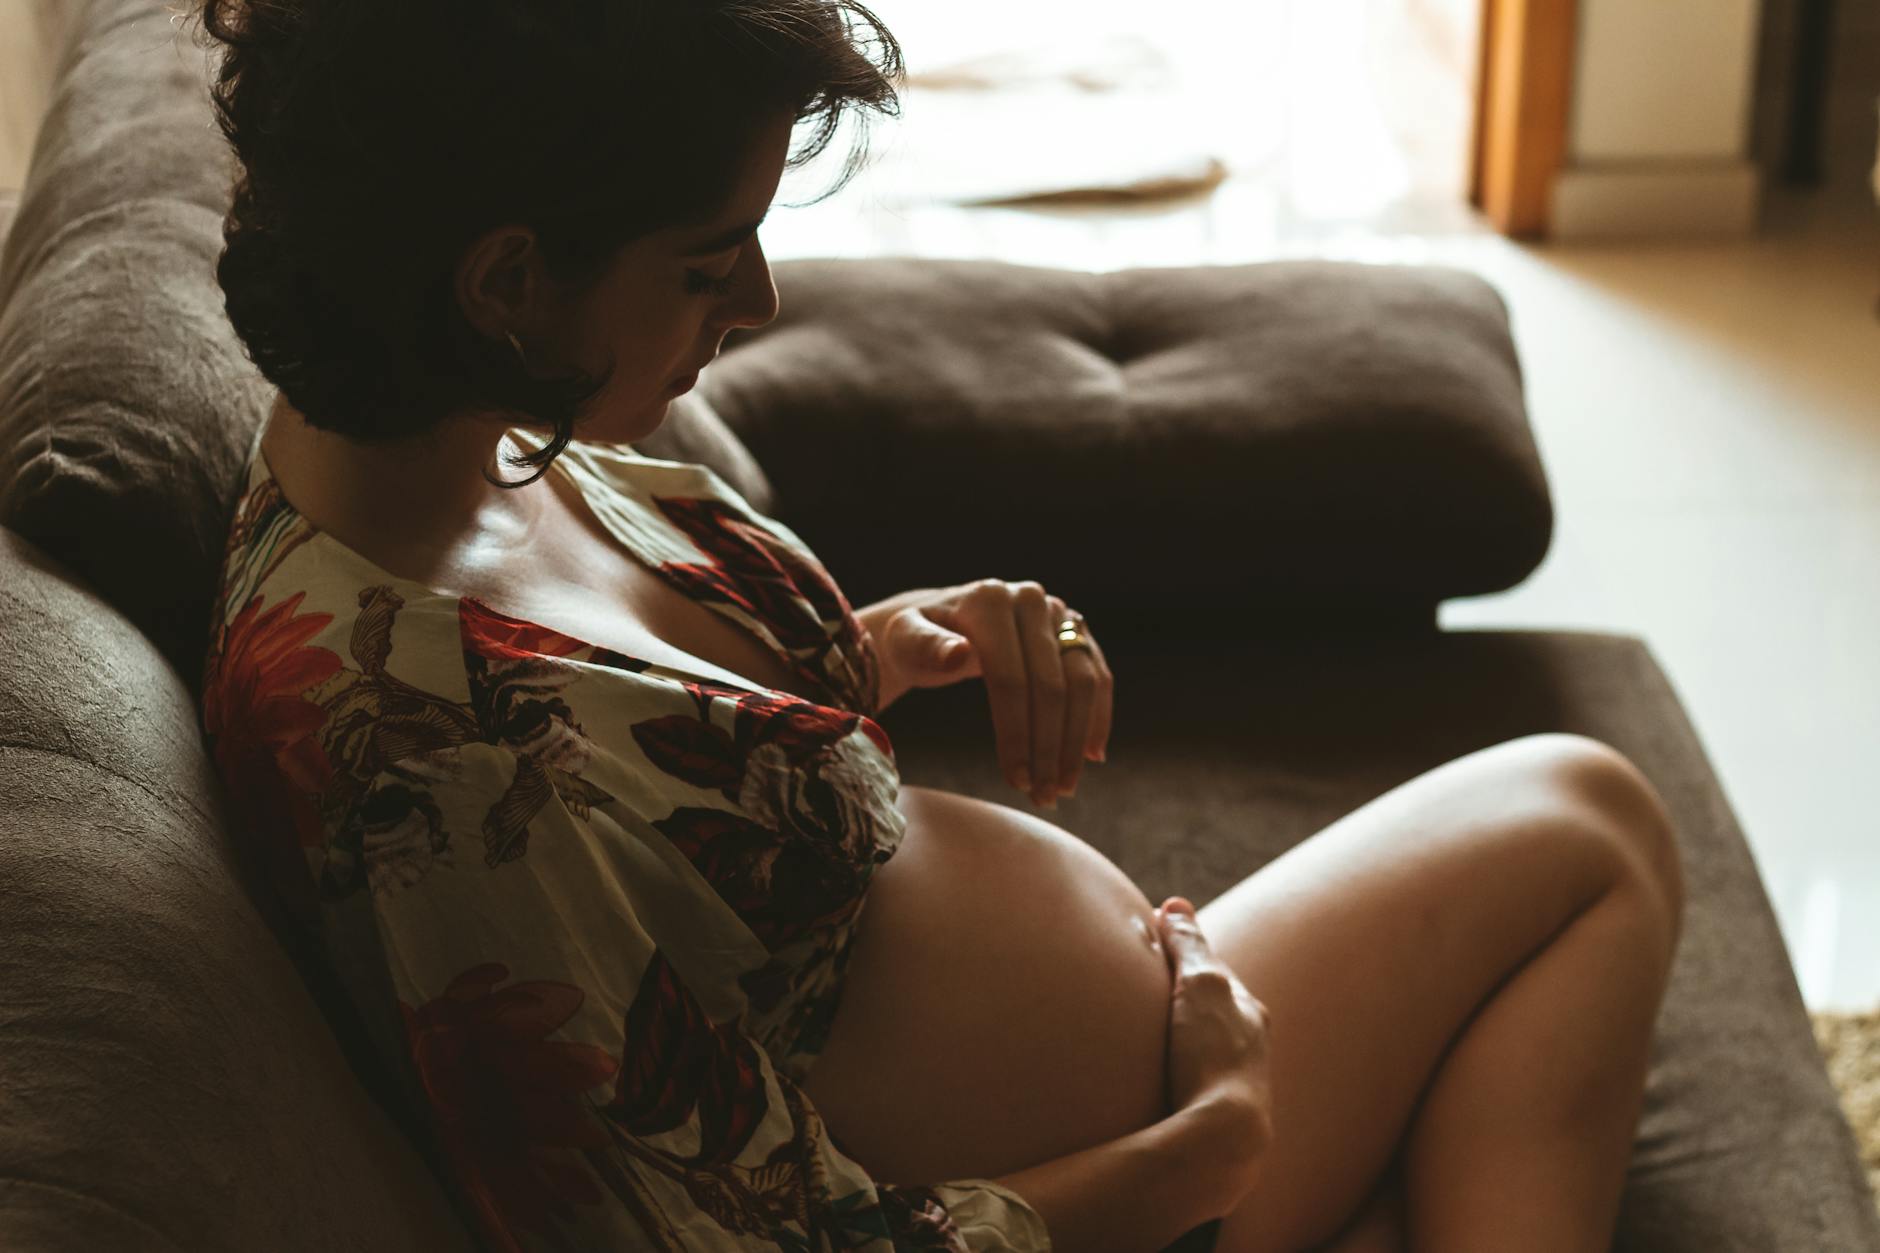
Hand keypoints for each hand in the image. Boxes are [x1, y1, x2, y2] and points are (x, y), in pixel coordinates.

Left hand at [864, 579, 1113, 807]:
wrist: (939, 620)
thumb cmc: (914, 638)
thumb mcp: (904, 640)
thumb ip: (923, 646)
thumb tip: (959, 654)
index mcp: (990, 601)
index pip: (1011, 678)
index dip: (1017, 733)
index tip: (1016, 780)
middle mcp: (1031, 600)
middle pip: (1052, 685)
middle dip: (1050, 747)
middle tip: (1044, 795)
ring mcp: (1058, 614)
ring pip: (1083, 683)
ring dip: (1076, 740)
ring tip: (1064, 786)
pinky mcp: (1075, 630)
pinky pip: (1097, 676)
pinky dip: (1097, 717)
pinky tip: (1091, 755)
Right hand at [1155, 896, 1273, 1181]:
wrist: (1223, 1140)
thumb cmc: (1214, 1056)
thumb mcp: (1201, 985)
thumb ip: (1188, 945)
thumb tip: (1174, 905)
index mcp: (1249, 1012)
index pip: (1213, 969)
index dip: (1181, 950)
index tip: (1150, 934)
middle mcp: (1248, 1046)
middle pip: (1210, 1009)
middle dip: (1181, 993)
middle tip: (1144, 979)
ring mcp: (1232, 1084)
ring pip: (1202, 1045)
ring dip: (1177, 1033)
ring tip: (1144, 1029)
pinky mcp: (1211, 1116)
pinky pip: (1188, 1078)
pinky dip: (1171, 1066)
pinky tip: (1151, 1075)